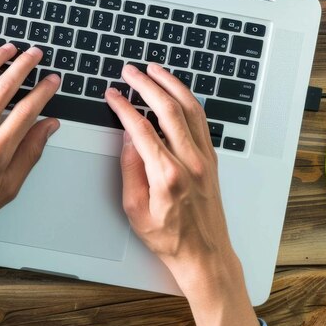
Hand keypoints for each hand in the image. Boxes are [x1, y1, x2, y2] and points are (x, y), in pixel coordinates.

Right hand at [105, 64, 259, 325]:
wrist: (204, 254)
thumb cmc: (168, 238)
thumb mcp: (134, 209)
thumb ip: (130, 170)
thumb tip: (128, 138)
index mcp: (167, 175)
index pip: (142, 128)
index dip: (124, 107)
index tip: (112, 95)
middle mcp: (190, 162)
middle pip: (168, 110)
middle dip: (147, 85)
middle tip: (131, 71)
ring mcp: (205, 159)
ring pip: (190, 110)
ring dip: (172, 85)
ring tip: (155, 70)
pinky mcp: (212, 160)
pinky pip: (201, 121)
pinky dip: (188, 101)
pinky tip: (177, 93)